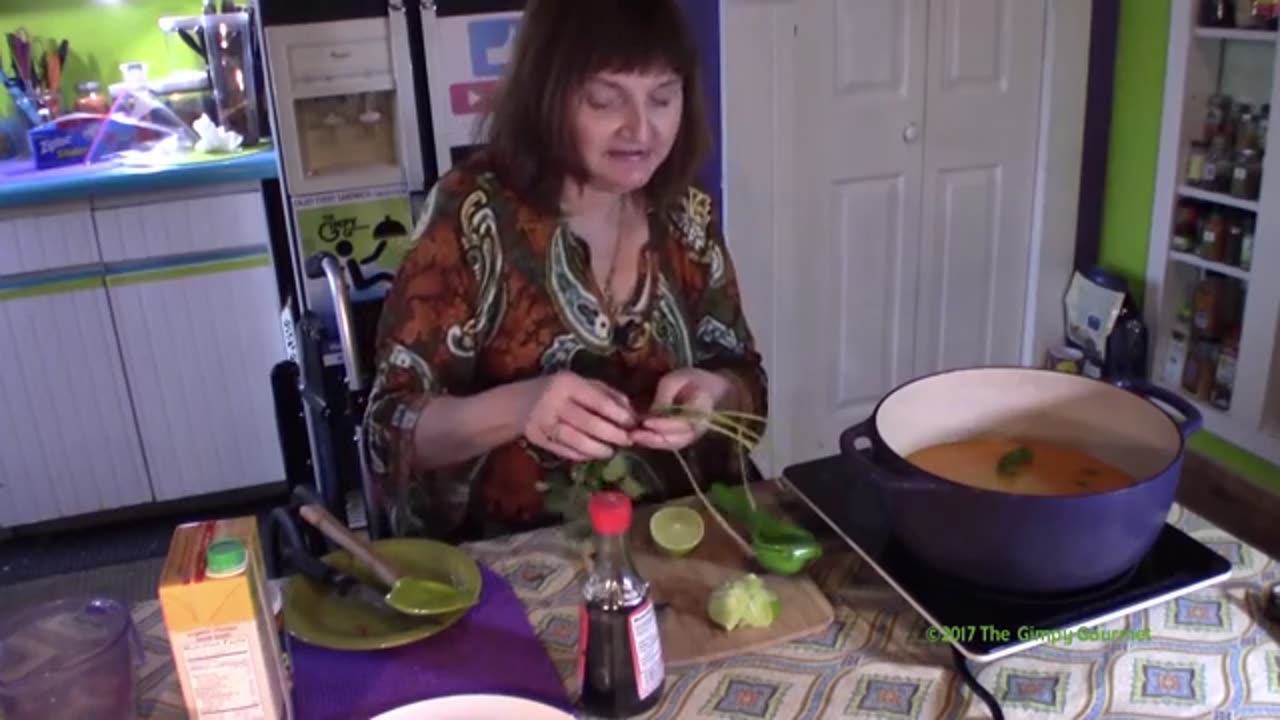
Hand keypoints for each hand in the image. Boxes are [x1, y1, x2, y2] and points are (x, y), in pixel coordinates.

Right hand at [519, 372, 635, 461]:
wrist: (519, 402)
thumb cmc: (559, 390)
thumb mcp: (582, 383)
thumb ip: (608, 395)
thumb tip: (632, 413)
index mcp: (568, 383)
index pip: (599, 401)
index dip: (619, 415)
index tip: (633, 424)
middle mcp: (554, 402)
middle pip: (589, 423)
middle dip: (612, 435)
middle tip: (628, 441)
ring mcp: (543, 422)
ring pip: (576, 440)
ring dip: (598, 449)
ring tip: (611, 451)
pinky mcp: (537, 439)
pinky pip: (564, 451)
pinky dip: (582, 455)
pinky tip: (593, 455)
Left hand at [631, 368, 731, 450]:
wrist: (712, 389)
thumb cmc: (695, 380)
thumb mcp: (677, 379)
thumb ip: (665, 396)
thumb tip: (651, 414)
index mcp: (701, 409)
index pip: (682, 423)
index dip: (663, 424)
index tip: (646, 422)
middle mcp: (698, 428)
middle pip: (676, 440)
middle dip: (653, 439)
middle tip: (633, 434)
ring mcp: (691, 435)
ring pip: (671, 444)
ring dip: (651, 443)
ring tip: (633, 437)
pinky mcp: (684, 437)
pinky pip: (669, 442)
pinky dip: (653, 442)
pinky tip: (639, 436)